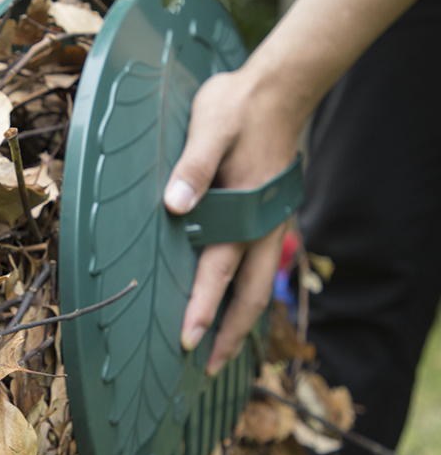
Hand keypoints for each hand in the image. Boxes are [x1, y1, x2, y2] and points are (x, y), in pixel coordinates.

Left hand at [163, 65, 300, 374]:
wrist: (279, 88)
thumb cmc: (238, 107)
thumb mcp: (210, 128)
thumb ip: (193, 167)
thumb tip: (174, 206)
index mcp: (244, 210)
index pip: (219, 272)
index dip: (202, 307)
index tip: (186, 340)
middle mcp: (262, 225)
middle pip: (251, 294)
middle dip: (230, 333)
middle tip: (210, 366)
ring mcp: (271, 223)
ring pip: (261, 284)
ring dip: (242, 319)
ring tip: (225, 348)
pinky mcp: (270, 215)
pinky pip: (263, 266)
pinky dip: (250, 293)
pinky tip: (237, 299)